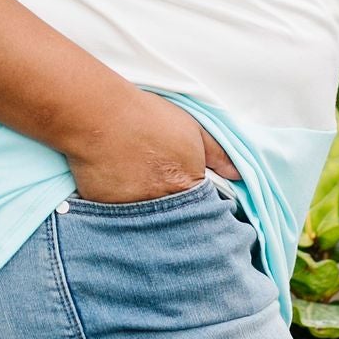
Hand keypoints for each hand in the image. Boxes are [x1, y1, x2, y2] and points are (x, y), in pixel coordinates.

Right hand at [66, 87, 239, 203]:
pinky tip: (118, 189)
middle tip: (161, 189)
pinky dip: (120, 208)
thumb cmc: (148, 118)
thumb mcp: (193, 129)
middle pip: (175, 219)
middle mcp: (161, 206)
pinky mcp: (106, 212)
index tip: (191, 194)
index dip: (198, 202)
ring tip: (139, 187)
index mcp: (186, 188)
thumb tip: (238, 174)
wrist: (100, 116)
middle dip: (173, 211)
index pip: (202, 210)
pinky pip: (118, 218)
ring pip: (146, 222)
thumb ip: (218, 154)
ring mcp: (132, 211)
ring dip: (147, 211)